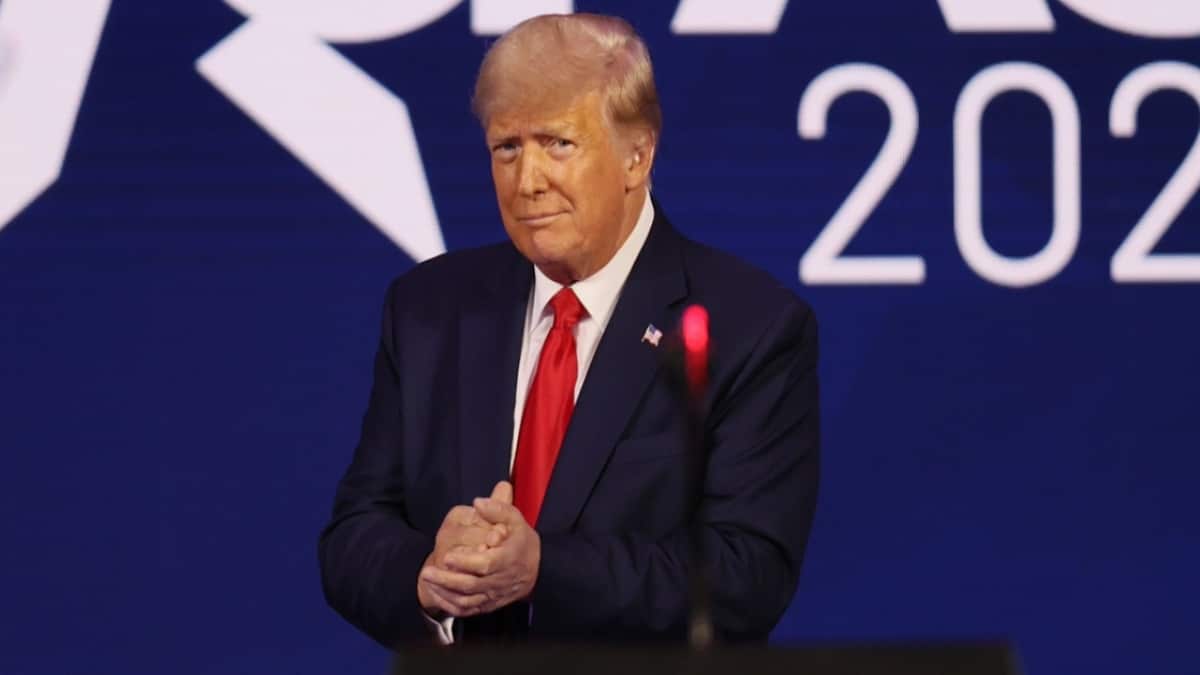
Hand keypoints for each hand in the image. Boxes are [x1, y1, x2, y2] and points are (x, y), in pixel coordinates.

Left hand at [419, 482, 539, 615]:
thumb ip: (498, 509)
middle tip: (427, 572)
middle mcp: (500, 580)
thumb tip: (478, 502)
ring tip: (427, 581)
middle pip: (471, 585)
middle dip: (446, 580)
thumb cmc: (522, 542)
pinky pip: (467, 610)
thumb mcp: (516, 520)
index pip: (485, 564)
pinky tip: (436, 594)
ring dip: (445, 593)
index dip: (465, 563)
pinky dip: (450, 605)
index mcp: (507, 558)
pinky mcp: (488, 605)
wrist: (538, 570)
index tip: (447, 557)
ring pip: (467, 600)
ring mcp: (493, 595)